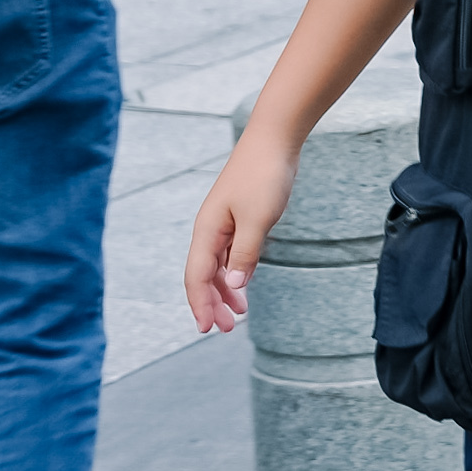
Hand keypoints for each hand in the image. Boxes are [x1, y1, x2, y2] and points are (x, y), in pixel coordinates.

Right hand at [183, 141, 295, 332]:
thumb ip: (246, 254)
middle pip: (204, 276)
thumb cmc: (264, 176)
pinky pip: (231, 253)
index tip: (206, 329)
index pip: (197, 278)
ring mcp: (224, 224)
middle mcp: (210, 230)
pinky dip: (236, 272)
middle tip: (226, 329)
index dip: (200, 305)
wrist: (274, 140)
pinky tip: (245, 283)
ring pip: (218, 266)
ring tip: (238, 313)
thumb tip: (235, 286)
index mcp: (207, 232)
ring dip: (225, 290)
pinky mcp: (240, 218)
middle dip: (212, 304)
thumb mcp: (258, 219)